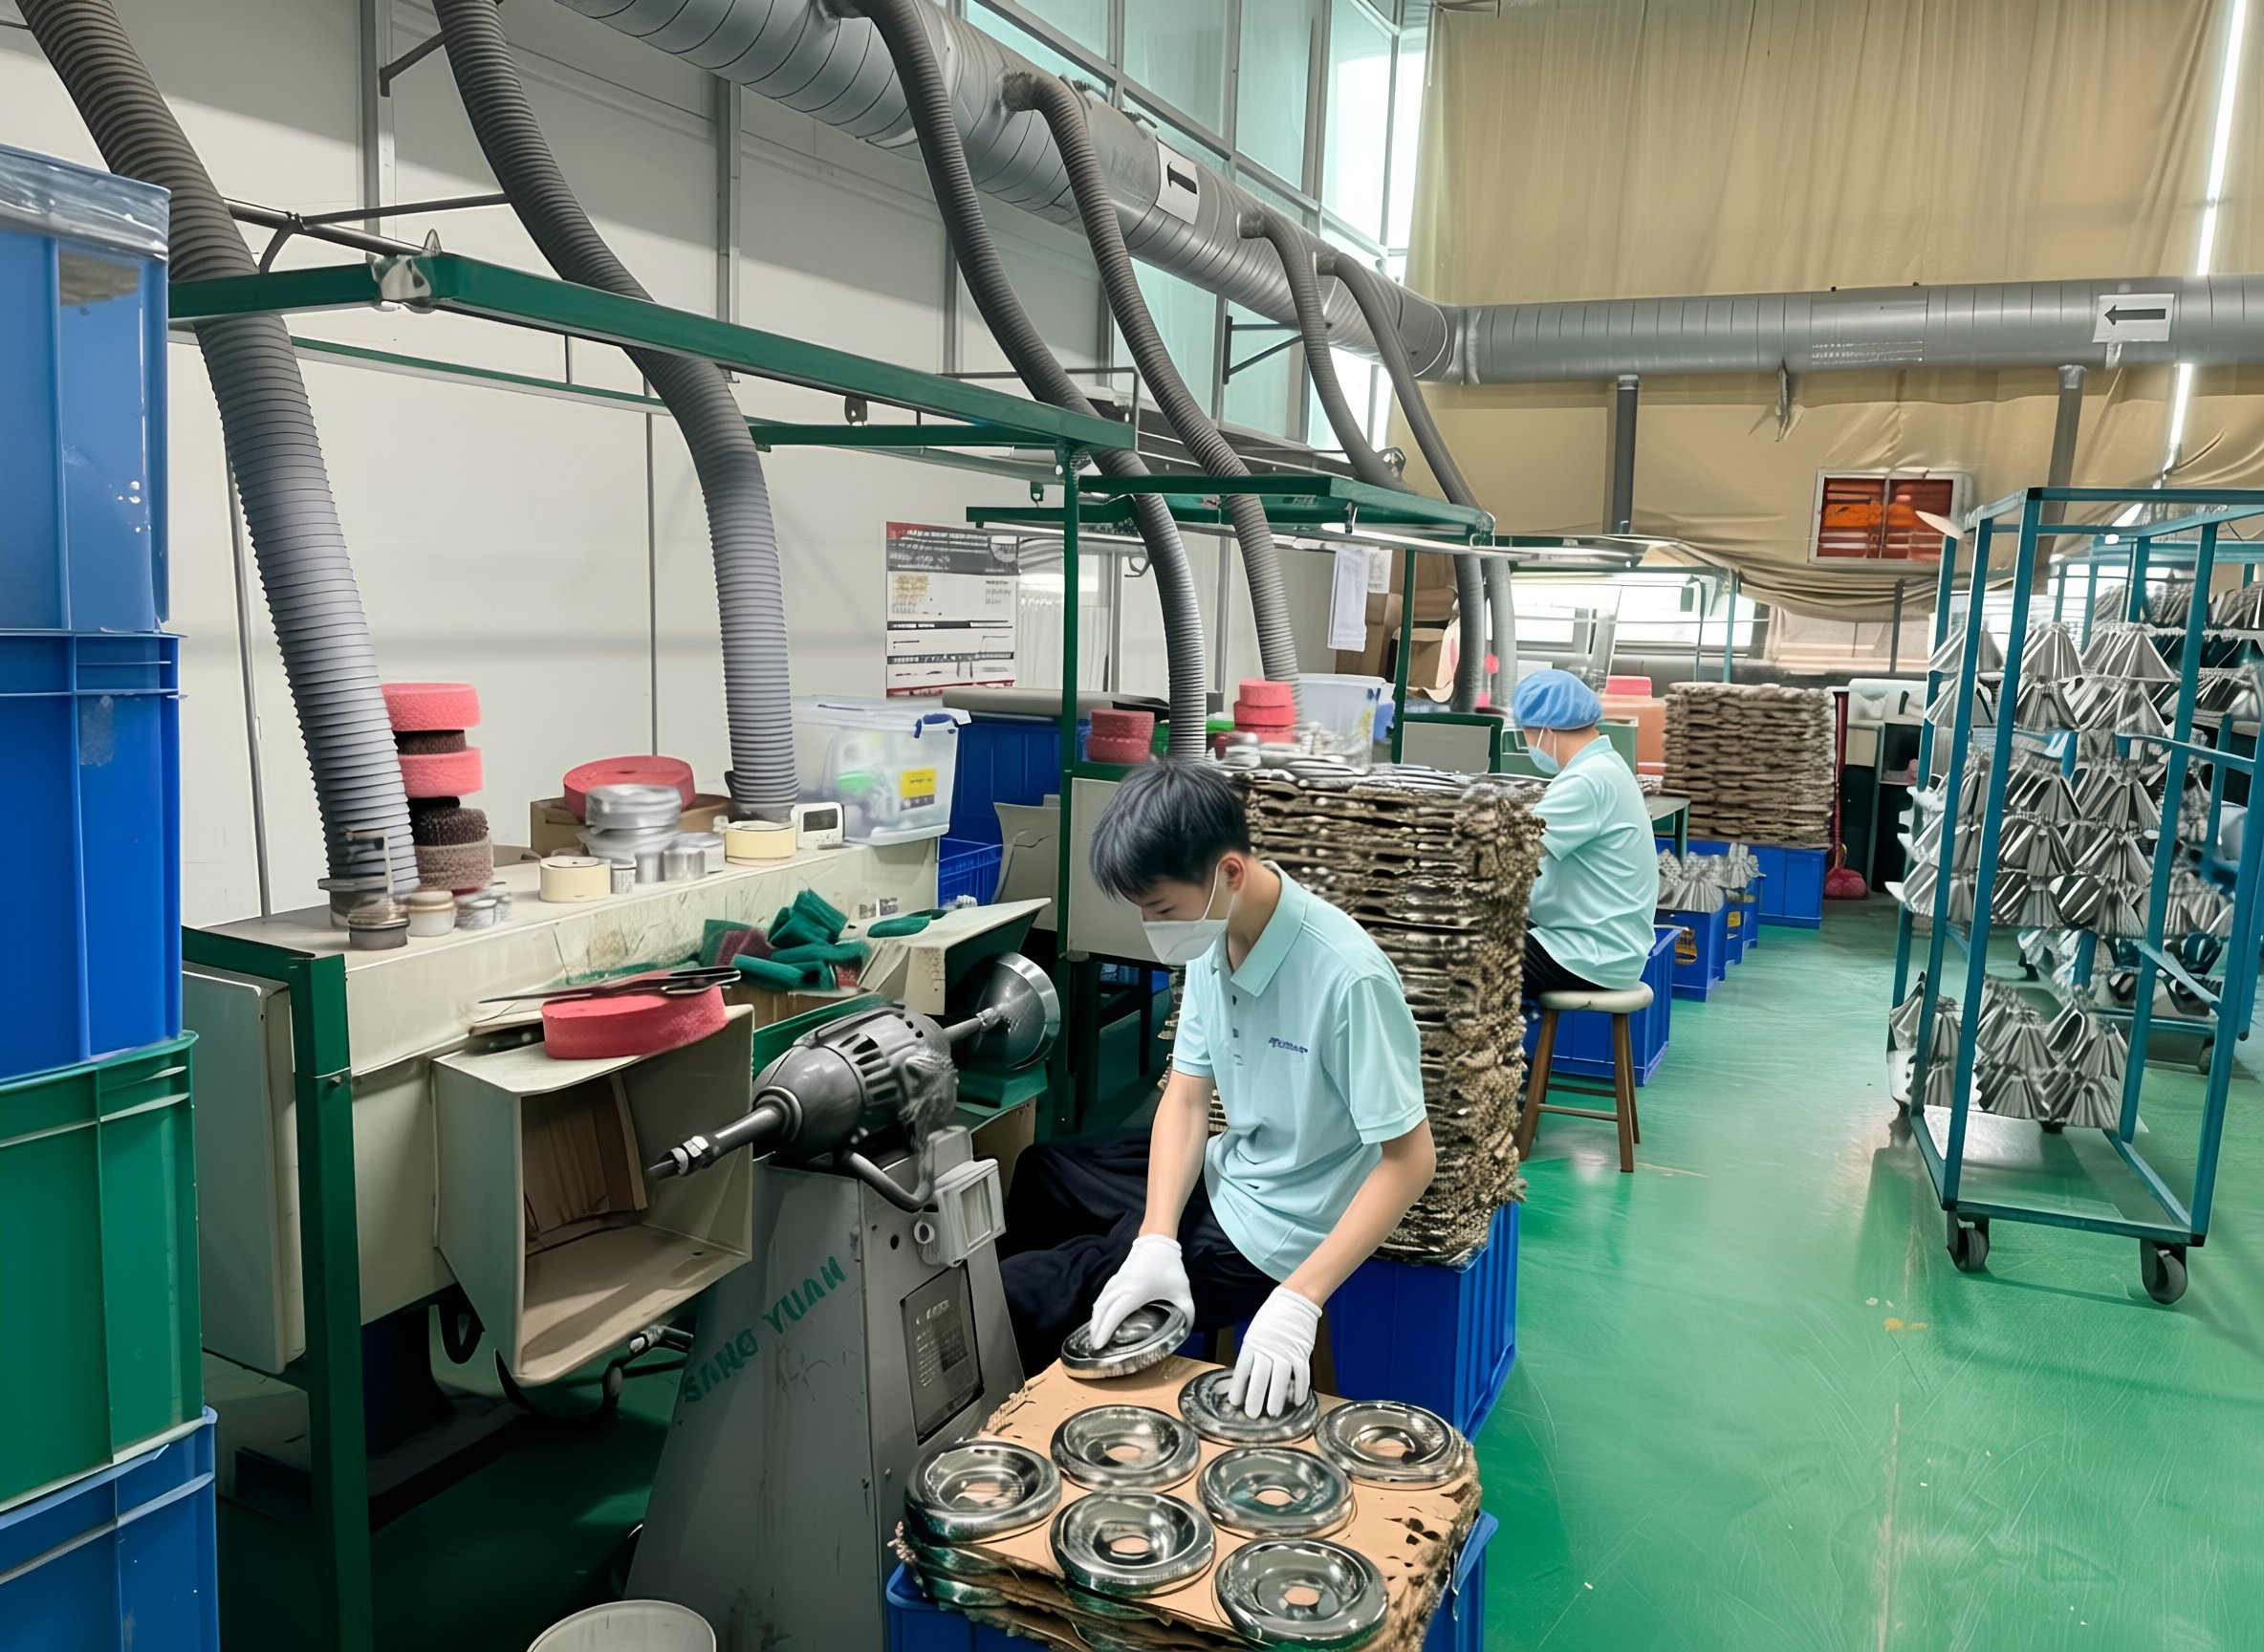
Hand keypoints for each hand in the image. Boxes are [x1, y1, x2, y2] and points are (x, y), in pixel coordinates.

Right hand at [1088, 1234, 1194, 1345]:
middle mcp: (1121, 1287)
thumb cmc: (1170, 1267)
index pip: (1114, 1314)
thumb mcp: (1183, 1292)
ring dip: (1096, 1318)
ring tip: (1094, 1335)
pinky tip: (1100, 1316)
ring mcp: (1116, 1281)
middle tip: (1094, 1347)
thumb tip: (1186, 1331)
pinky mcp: (1116, 1277)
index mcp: (1135, 1293)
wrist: (1158, 1240)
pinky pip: (1103, 1295)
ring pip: (1100, 1302)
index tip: (1098, 1345)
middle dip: (1096, 1329)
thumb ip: (1187, 1313)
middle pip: (1102, 1310)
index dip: (1104, 1331)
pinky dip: (1099, 1308)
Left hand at [1229, 1287, 1323, 1417]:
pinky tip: (1296, 1400)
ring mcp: (1286, 1350)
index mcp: (1253, 1343)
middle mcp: (1268, 1347)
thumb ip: (1252, 1353)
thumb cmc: (1273, 1318)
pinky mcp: (1302, 1351)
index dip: (1239, 1387)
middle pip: (1260, 1377)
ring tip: (1273, 1413)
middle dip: (1255, 1397)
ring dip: (1276, 1397)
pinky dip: (1300, 1388)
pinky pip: (1301, 1373)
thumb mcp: (1256, 1333)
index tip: (1235, 1402)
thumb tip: (1247, 1378)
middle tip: (1252, 1414)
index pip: (1243, 1369)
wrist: (1296, 1299)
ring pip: (1280, 1378)